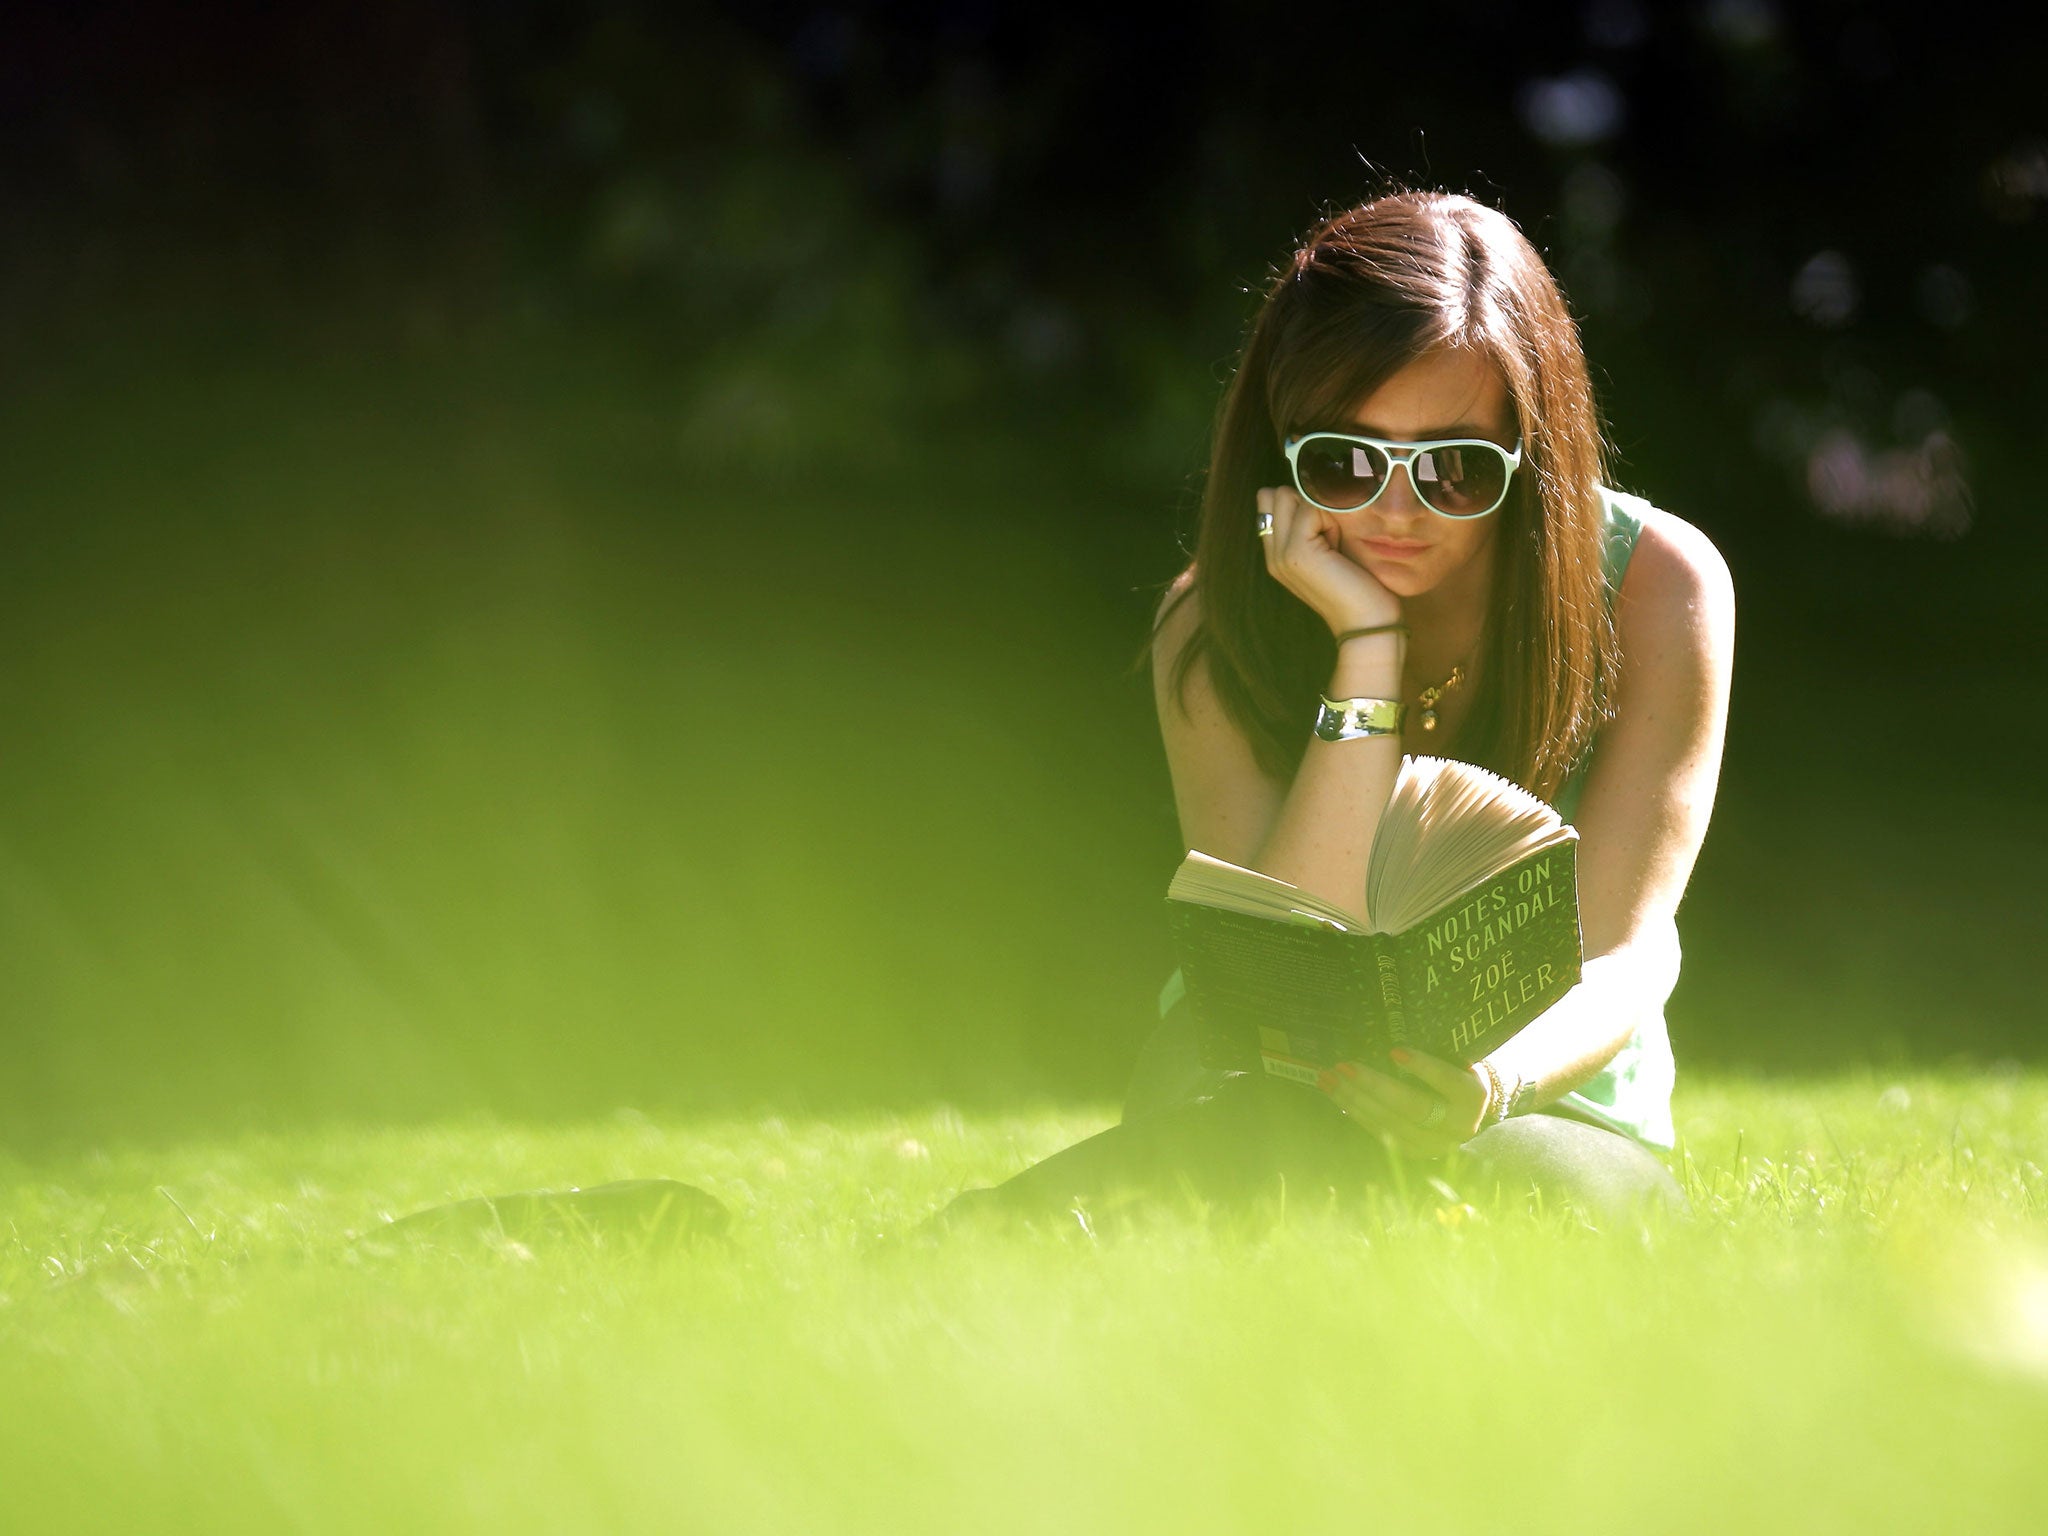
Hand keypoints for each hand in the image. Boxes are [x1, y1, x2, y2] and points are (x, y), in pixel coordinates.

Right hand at [1257, 485, 1400, 634]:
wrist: (1368, 622)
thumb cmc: (1360, 585)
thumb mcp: (1330, 548)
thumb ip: (1313, 523)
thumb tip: (1313, 485)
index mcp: (1276, 554)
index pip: (1271, 500)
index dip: (1300, 501)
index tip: (1326, 527)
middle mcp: (1272, 554)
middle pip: (1276, 494)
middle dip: (1307, 503)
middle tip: (1332, 534)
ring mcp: (1281, 554)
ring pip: (1291, 496)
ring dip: (1320, 510)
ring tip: (1336, 540)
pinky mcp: (1297, 552)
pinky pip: (1309, 507)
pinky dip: (1331, 518)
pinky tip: (1340, 545)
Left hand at [1318, 1048, 1489, 1156]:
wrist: (1467, 1115)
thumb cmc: (1456, 1074)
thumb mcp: (1456, 1061)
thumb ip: (1434, 1051)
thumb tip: (1389, 1029)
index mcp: (1472, 1097)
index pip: (1447, 1081)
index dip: (1423, 1067)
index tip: (1395, 1052)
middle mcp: (1456, 1126)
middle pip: (1412, 1107)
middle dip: (1375, 1085)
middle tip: (1344, 1066)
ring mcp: (1433, 1145)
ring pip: (1389, 1122)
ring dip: (1353, 1099)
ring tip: (1327, 1077)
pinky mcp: (1412, 1153)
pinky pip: (1379, 1132)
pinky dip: (1355, 1112)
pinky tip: (1336, 1094)